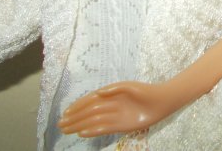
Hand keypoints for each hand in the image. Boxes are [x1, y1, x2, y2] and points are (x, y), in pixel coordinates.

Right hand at [58, 81, 172, 136]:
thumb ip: (113, 89)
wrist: (160, 102)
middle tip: (60, 124)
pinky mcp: (120, 126)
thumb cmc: (145, 91)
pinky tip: (82, 134)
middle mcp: (109, 106)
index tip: (65, 112)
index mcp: (109, 95)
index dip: (77, 106)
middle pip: (88, 113)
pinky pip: (103, 129)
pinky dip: (92, 131)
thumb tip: (98, 92)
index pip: (89, 101)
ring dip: (79, 125)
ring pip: (92, 121)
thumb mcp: (129, 86)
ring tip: (66, 130)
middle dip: (74, 118)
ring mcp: (114, 116)